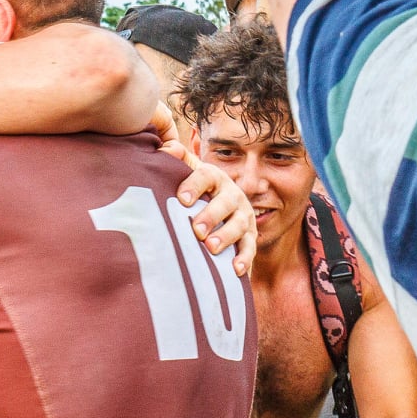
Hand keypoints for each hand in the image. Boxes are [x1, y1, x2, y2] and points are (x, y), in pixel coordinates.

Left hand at [161, 133, 256, 277]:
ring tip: (211, 248)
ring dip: (226, 237)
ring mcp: (243, 216)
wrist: (221, 207)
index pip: (206, 177)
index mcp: (215, 178)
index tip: (181, 199)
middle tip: (196, 230)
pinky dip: (244, 259)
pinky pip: (250, 248)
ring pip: (239, 226)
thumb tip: (166, 148)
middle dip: (211, 216)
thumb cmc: (196, 192)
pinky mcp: (250, 236)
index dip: (194, 186)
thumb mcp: (189, 173)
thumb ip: (178, 161)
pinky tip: (235, 270)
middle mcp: (233, 195)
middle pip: (225, 203)